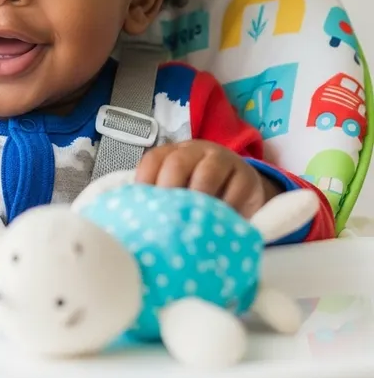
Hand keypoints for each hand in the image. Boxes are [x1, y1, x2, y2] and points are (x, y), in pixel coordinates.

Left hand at [135, 140, 282, 217]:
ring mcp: (222, 161)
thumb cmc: (198, 190)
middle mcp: (195, 152)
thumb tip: (130, 220)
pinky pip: (236, 191)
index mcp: (171, 153)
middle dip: (169, 189)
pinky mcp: (247, 178)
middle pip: (177, 163)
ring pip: (207, 173)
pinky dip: (226, 210)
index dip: (145, 182)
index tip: (143, 208)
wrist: (242, 186)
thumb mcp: (177, 188)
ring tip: (193, 222)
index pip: (152, 160)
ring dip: (198, 198)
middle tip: (167, 216)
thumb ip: (158, 197)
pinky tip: (219, 225)